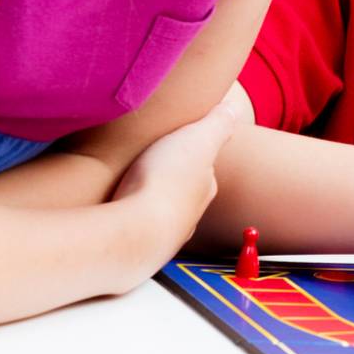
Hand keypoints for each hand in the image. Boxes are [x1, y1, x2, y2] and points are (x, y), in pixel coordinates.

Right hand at [112, 97, 241, 269]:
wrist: (135, 232)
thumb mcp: (197, 140)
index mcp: (205, 187)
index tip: (180, 143)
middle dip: (171, 177)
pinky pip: (137, 226)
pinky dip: (131, 216)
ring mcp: (164, 233)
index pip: (204, 168)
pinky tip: (119, 209)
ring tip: (132, 183)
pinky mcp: (138, 244)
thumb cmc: (166, 183)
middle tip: (152, 162)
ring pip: (160, 211)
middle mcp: (189, 214)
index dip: (192, 153)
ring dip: (149, 198)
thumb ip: (217, 125)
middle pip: (183, 191)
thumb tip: (234, 110)